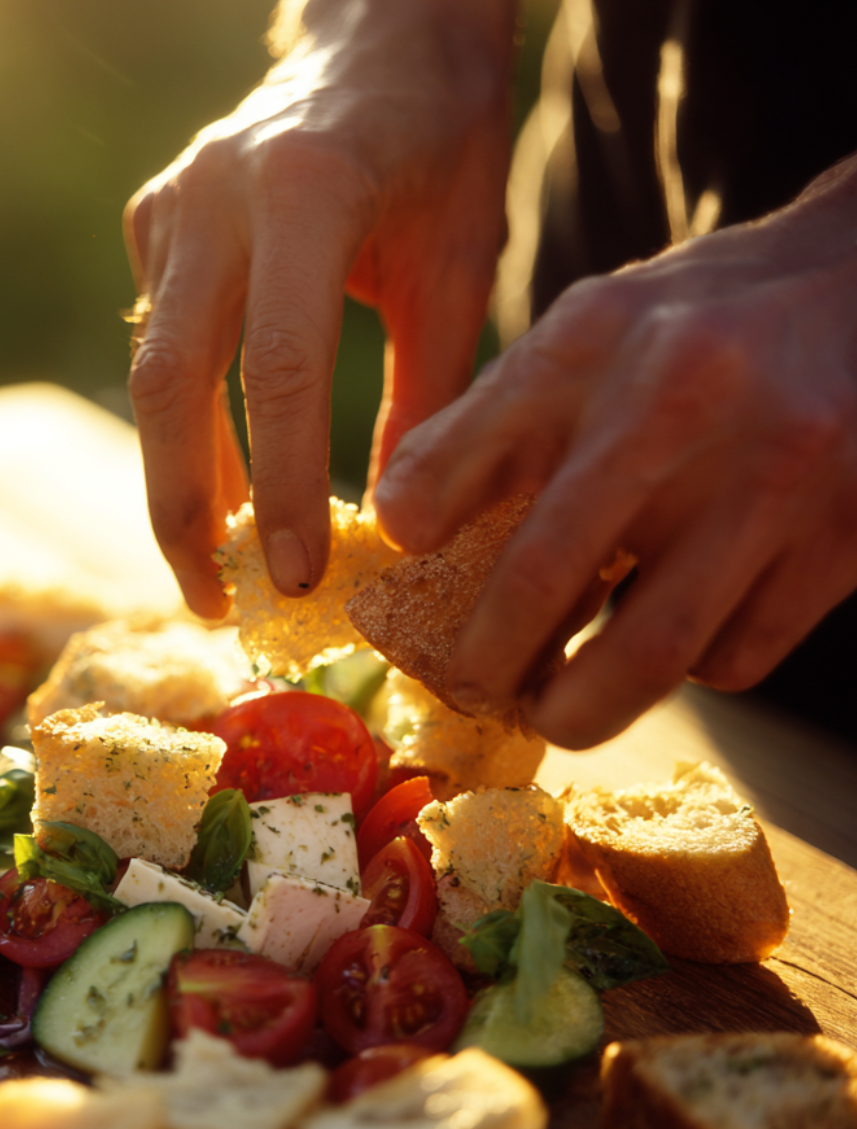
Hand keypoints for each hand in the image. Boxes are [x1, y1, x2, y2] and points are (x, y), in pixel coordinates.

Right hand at [125, 0, 514, 615]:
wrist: (382, 33)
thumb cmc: (440, 146)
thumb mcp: (459, 265)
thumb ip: (428, 394)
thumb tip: (395, 527)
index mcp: (307, 191)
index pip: (280, 370)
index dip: (281, 487)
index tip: (299, 578)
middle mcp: (216, 193)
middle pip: (172, 384)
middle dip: (187, 510)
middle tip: (218, 601)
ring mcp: (172, 204)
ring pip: (152, 373)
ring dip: (181, 480)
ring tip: (217, 568)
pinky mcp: (153, 220)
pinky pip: (160, 341)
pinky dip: (190, 424)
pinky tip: (220, 483)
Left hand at [374, 155, 856, 747]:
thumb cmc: (698, 331)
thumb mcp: (588, 335)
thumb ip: (489, 423)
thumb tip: (400, 526)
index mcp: (596, 341)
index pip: (459, 459)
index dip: (412, 534)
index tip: (407, 576)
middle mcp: (681, 401)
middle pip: (540, 580)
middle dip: (486, 663)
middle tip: (472, 689)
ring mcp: (772, 476)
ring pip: (645, 654)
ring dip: (578, 708)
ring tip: (552, 711)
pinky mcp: (842, 538)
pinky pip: (733, 657)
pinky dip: (687, 671)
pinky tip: (674, 636)